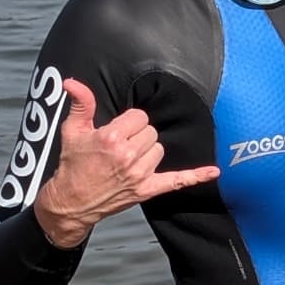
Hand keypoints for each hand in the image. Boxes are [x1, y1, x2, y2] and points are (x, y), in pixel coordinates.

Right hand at [31, 78, 217, 247]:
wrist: (71, 203)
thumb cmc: (72, 166)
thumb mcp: (72, 131)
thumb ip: (80, 103)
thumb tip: (72, 81)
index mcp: (112, 137)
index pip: (139, 116)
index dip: (128, 122)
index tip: (117, 130)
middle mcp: (128, 155)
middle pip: (150, 131)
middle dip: (138, 135)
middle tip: (120, 146)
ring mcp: (139, 174)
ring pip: (159, 149)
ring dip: (148, 151)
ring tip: (128, 158)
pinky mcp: (146, 190)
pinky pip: (177, 181)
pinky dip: (195, 176)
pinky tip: (214, 172)